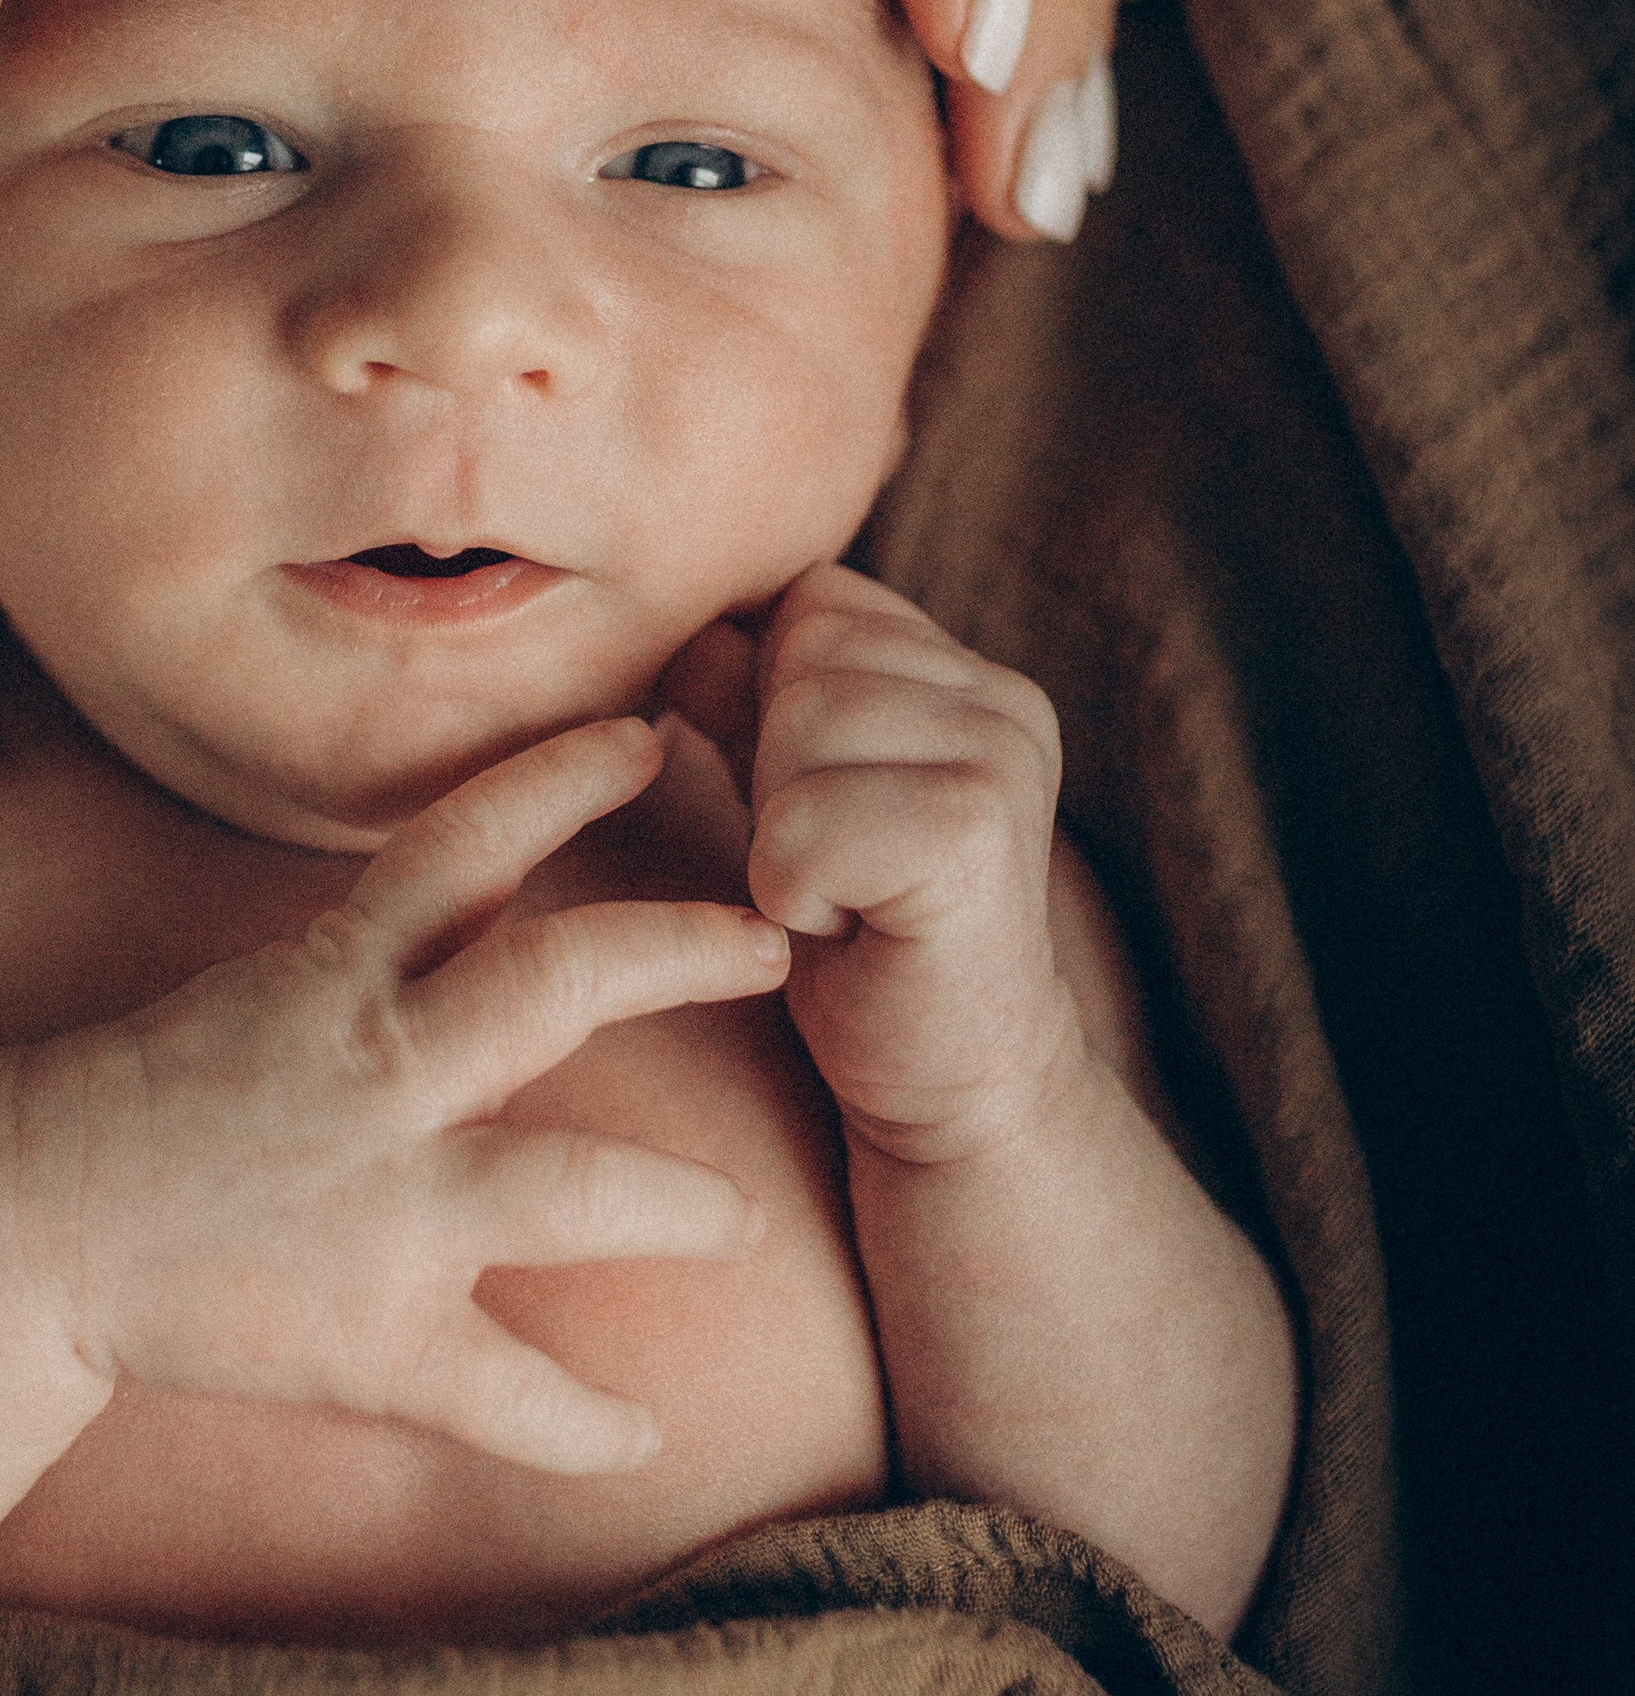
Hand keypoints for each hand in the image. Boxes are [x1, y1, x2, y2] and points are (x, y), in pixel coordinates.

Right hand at [14, 717, 785, 1473]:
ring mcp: (378, 1211)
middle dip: (680, 952)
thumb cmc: (159, 1095)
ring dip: (674, 1204)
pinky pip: (497, 1389)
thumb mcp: (273, 983)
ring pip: (562, 1187)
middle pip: (555, 983)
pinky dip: (577, 1420)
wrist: (26, 1218)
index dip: (562, 779)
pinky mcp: (364, 1337)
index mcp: (337, 979)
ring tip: (739, 1220)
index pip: (462, 841)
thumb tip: (510, 862)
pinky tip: (640, 1437)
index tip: (653, 737)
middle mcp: (372, 1076)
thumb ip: (394, 938)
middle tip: (776, 946)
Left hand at [746, 567, 1075, 1162]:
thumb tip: (690, 628)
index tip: (828, 810)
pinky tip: (850, 932)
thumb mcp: (796, 798)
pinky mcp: (971, 836)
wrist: (956, 1092)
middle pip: (801, 658)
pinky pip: (800, 823)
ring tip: (846, 896)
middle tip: (838, 869)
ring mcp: (1000, 763)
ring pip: (796, 727)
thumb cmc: (868, 944)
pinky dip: (790, 891)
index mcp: (974, 679)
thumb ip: (752, 700)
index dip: (777, 706)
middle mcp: (1005, 703)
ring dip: (782, 834)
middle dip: (778, 772)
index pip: (816, 604)